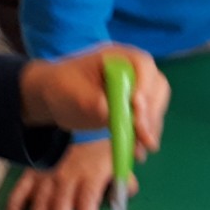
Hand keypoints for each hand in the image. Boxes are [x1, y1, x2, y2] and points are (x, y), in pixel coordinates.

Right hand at [4, 138, 121, 209]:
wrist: (83, 123)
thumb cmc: (102, 147)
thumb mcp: (118, 162)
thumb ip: (123, 181)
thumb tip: (124, 195)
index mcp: (91, 174)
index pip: (87, 199)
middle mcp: (67, 175)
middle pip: (62, 203)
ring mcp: (48, 173)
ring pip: (42, 200)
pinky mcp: (34, 172)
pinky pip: (22, 188)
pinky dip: (15, 204)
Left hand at [20, 44, 168, 154]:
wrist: (54, 98)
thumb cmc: (61, 87)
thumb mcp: (73, 93)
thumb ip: (95, 102)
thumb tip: (113, 113)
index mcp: (117, 57)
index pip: (143, 65)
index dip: (144, 84)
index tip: (136, 105)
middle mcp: (132, 71)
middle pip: (155, 87)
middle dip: (151, 111)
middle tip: (142, 133)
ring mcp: (136, 90)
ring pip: (155, 106)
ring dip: (151, 127)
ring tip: (143, 147)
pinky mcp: (134, 109)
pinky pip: (147, 121)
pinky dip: (144, 136)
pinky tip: (137, 152)